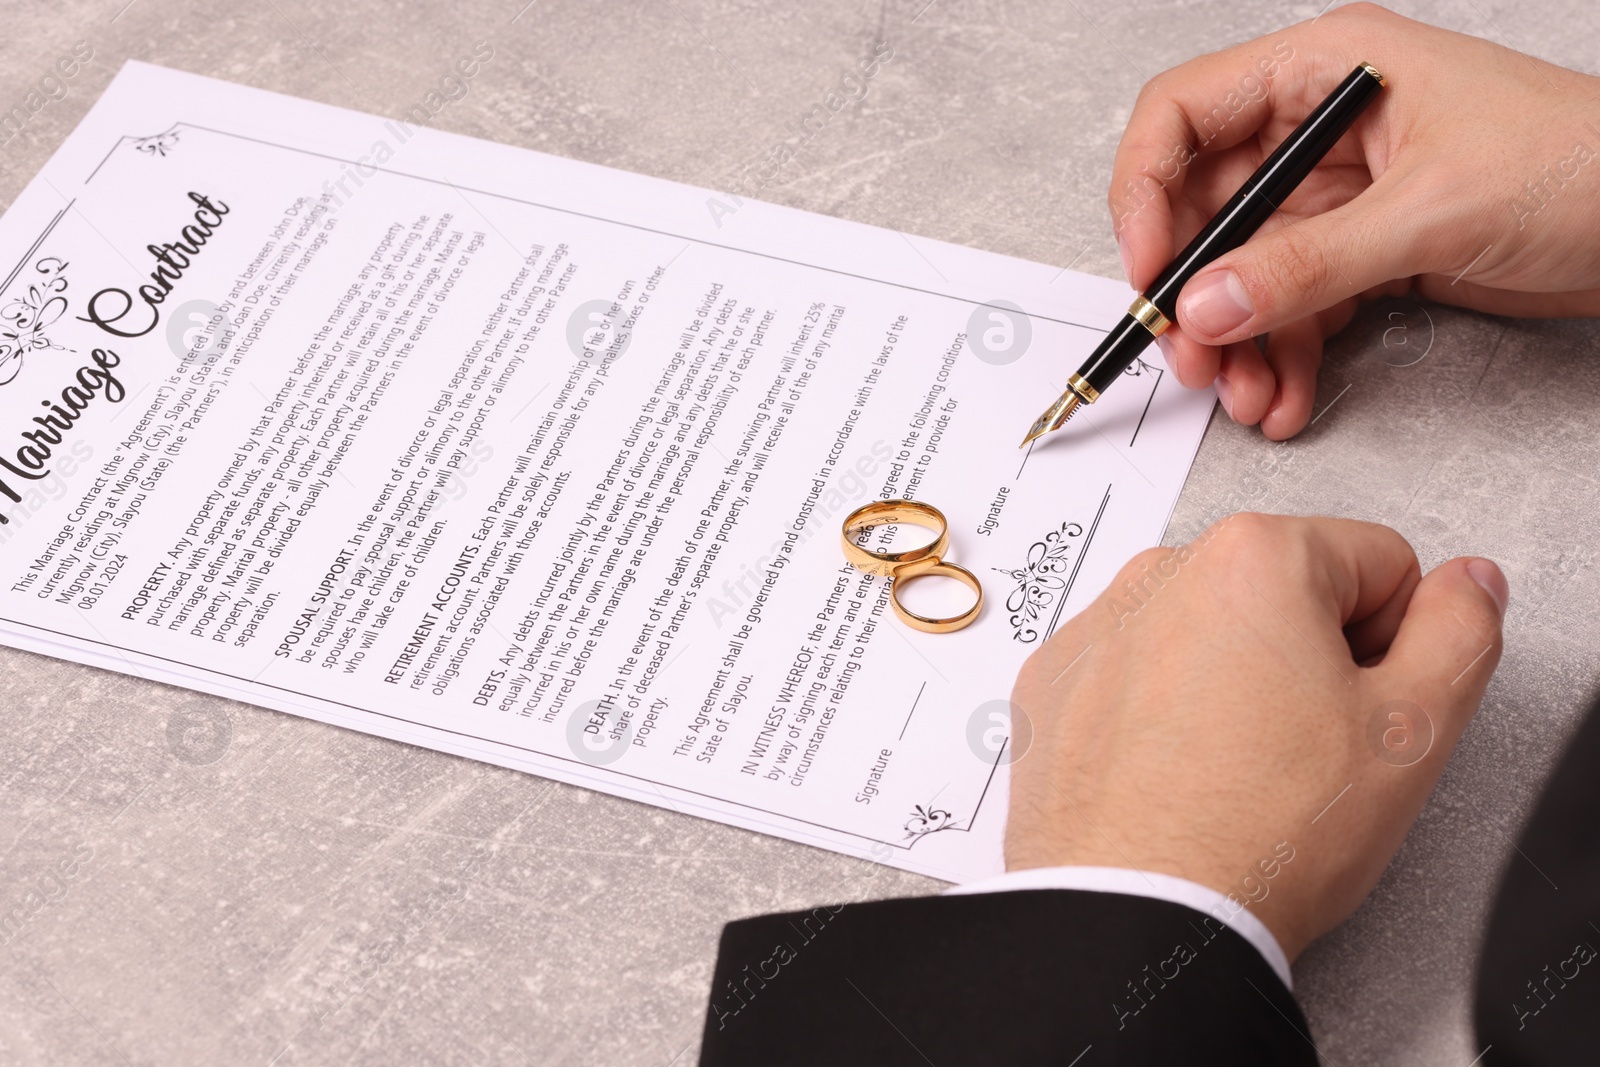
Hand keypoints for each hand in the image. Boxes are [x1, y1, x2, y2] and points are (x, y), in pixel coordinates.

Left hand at [1004, 513, 1507, 960]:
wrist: (1139, 917)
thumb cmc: (1258, 835)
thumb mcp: (1411, 733)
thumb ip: (1461, 633)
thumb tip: (1463, 586)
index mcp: (1254, 559)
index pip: (1380, 563)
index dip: (1398, 641)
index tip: (1368, 702)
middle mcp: (1160, 576)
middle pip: (1285, 591)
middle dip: (1313, 657)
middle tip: (1311, 746)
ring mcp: (1096, 631)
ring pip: (1208, 633)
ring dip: (1235, 681)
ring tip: (1242, 769)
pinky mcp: (1052, 687)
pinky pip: (1135, 673)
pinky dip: (1161, 711)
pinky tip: (1178, 775)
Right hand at [1112, 3, 1599, 438]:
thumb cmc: (1588, 165)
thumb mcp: (1433, 211)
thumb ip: (1310, 263)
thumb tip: (1207, 304)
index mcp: (1328, 72)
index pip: (1185, 114)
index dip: (1146, 191)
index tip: (1149, 271)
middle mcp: (1323, 129)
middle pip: (1208, 210)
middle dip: (1194, 294)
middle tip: (1194, 359)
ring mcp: (1344, 195)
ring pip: (1246, 272)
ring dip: (1239, 342)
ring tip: (1249, 394)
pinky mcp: (1367, 252)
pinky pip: (1296, 307)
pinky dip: (1285, 357)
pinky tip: (1288, 395)